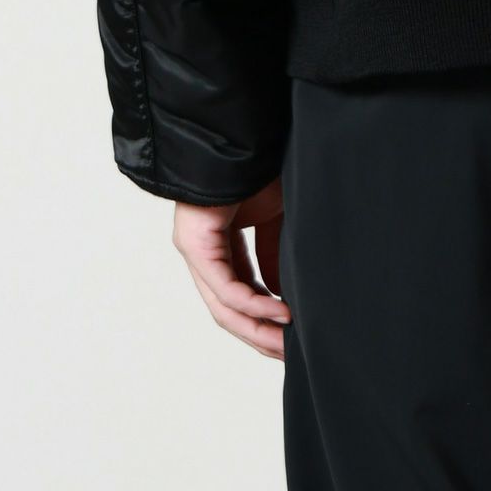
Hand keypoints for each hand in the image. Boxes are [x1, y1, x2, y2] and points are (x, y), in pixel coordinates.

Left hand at [172, 180, 289, 359]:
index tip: (294, 339)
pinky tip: (280, 311)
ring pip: (223, 305)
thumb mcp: (278, 220)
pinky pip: (223, 284)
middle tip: (291, 356)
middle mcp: (205, 253)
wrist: (245, 134)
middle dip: (262, 336)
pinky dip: (252, 302)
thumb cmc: (262, 169)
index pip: (242, 295)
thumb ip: (276, 256)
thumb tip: (283, 295)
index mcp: (223, 247)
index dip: (267, 320)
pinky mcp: (195, 243)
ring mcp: (196, 249)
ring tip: (287, 345)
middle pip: (230, 310)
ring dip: (256, 328)